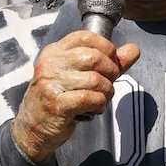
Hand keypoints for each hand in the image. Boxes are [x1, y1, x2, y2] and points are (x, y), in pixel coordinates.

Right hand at [12, 30, 139, 163]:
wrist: (31, 129)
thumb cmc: (58, 98)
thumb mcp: (78, 75)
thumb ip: (107, 62)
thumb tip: (133, 50)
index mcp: (54, 52)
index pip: (86, 36)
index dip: (106, 48)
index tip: (111, 62)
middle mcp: (50, 64)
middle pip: (95, 57)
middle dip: (111, 72)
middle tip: (108, 84)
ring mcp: (52, 84)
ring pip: (96, 80)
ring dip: (107, 92)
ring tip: (100, 99)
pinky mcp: (57, 105)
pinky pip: (90, 98)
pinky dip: (99, 104)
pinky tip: (94, 109)